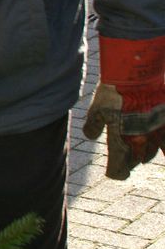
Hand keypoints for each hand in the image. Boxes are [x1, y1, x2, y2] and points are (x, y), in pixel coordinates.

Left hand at [82, 36, 164, 178]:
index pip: (119, 167)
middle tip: (127, 162)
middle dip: (131, 162)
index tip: (114, 173)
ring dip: (146, 154)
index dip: (116, 172)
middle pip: (136, 159)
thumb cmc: (113, 92)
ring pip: (153, 151)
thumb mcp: (96, 109)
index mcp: (121, 141)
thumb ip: (93, 126)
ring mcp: (155, 131)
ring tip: (142, 156)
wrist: (135, 74)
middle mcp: (140, 140)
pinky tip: (163, 150)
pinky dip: (164, 148)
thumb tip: (90, 136)